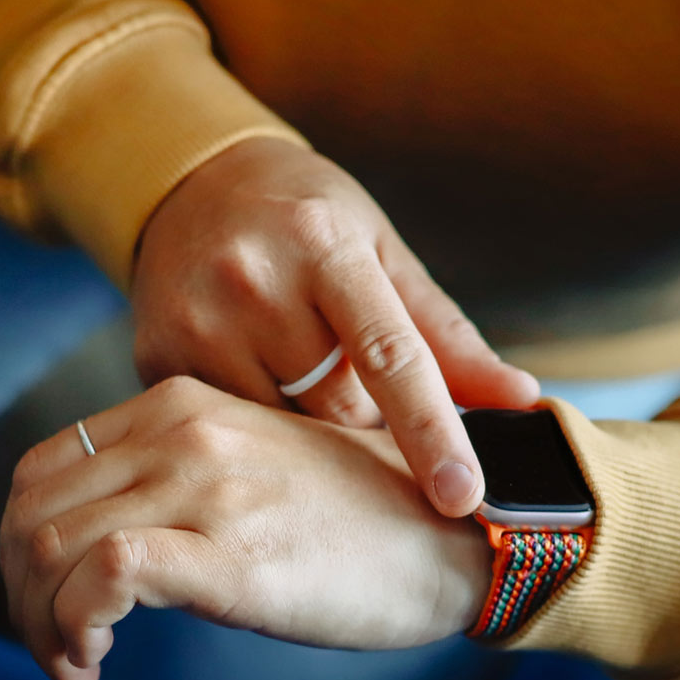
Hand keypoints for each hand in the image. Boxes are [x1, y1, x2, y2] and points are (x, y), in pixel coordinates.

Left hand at [0, 376, 493, 679]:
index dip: (23, 551)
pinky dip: (75, 629)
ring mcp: (205, 489)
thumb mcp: (259, 471)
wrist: (467, 537)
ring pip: (51, 548)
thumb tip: (108, 553)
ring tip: (75, 673)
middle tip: (56, 658)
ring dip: (43, 627)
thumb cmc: (372, 521)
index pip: (43, 473)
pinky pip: (104, 576)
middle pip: (31, 514)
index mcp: (180, 406)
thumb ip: (182, 484)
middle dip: (22, 599)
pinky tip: (96, 666)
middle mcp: (181, 434)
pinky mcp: (230, 553)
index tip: (52, 613)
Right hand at [131, 136, 538, 518]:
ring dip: (310, 428)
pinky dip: (260, 427)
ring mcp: (197, 321)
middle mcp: (255, 280)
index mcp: (326, 246)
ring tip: (300, 376)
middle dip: (364, 420)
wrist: (190, 183)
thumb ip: (448, 337)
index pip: (391, 355)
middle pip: (337, 408)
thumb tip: (524, 401)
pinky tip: (256, 381)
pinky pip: (231, 431)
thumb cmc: (308, 223)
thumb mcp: (382, 254)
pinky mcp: (155, 359)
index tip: (464, 495)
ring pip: (283, 432)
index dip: (433, 432)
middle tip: (354, 387)